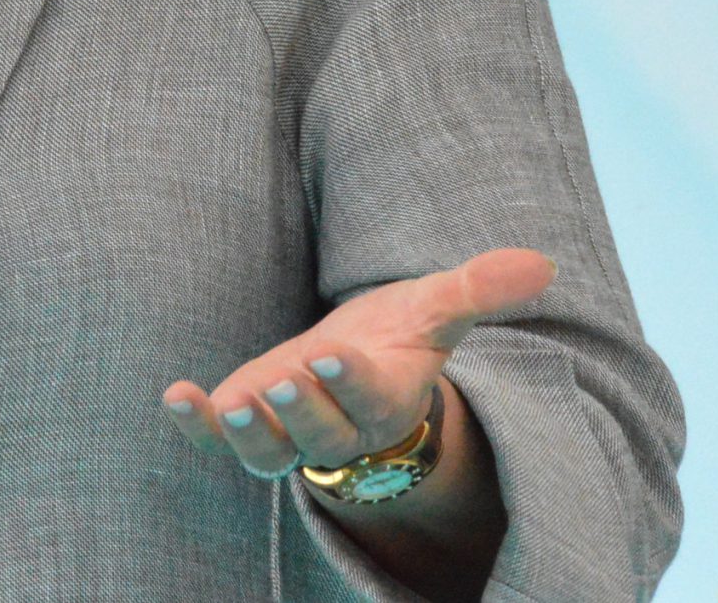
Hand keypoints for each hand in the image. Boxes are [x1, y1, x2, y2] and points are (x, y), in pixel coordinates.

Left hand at [160, 247, 554, 479]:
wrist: (357, 362)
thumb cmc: (398, 334)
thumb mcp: (435, 305)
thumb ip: (478, 287)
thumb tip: (541, 262)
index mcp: (388, 397)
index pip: (371, 396)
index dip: (351, 380)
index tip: (331, 351)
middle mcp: (340, 427)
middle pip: (322, 435)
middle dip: (301, 410)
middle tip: (278, 382)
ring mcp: (290, 432)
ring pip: (271, 454)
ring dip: (248, 434)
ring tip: (228, 404)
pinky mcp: (250, 427)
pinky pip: (220, 441)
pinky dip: (197, 428)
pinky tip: (176, 396)